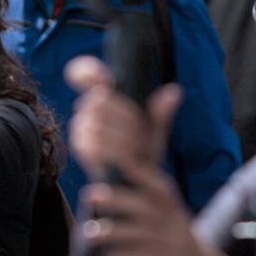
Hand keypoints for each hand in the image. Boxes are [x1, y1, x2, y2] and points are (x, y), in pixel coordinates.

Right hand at [66, 56, 181, 178]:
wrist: (131, 185)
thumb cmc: (142, 154)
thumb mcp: (155, 131)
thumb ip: (160, 112)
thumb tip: (174, 91)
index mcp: (104, 98)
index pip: (83, 74)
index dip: (87, 70)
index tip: (104, 78)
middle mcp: (87, 110)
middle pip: (100, 99)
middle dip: (125, 117)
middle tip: (141, 133)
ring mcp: (80, 128)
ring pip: (98, 122)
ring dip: (122, 137)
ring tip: (136, 150)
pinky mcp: (80, 147)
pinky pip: (95, 142)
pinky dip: (115, 151)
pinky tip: (127, 159)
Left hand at [81, 162, 242, 255]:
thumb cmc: (177, 243)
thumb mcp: (169, 220)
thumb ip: (148, 205)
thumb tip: (109, 191)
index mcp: (174, 206)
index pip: (158, 185)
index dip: (139, 172)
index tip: (116, 160)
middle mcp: (177, 221)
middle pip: (145, 207)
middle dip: (117, 199)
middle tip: (90, 195)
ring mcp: (176, 242)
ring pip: (141, 234)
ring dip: (113, 233)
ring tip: (89, 234)